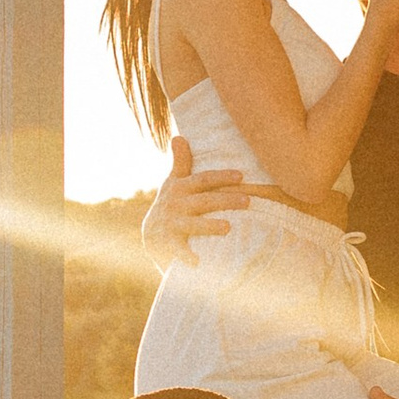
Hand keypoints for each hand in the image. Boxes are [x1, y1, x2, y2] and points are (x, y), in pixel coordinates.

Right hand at [140, 134, 249, 265]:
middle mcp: (176, 205)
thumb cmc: (170, 205)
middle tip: (248, 201)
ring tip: (228, 227)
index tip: (241, 176)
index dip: (221, 177)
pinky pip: (178, 251)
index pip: (203, 180)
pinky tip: (198, 262)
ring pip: (193, 225)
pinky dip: (186, 257)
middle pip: (203, 201)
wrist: (151, 235)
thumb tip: (179, 136)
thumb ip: (181, 162)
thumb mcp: (173, 183)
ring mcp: (171, 225)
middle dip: (225, 200)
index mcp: (180, 188)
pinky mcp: (168, 244)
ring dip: (209, 226)